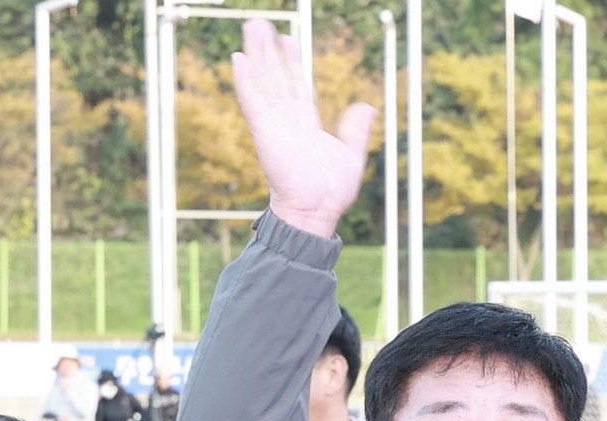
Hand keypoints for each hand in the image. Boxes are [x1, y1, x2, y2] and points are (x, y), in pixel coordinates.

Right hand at [228, 20, 375, 238]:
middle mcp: (287, 118)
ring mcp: (274, 122)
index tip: (287, 39)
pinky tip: (239, 58)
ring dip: (256, 54)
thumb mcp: (351, 153)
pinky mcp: (264, 130)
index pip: (296, 84)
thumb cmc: (332, 190)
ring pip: (263, 80)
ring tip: (252, 28)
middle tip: (260, 24)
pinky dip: (245, 79)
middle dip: (269, 50)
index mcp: (306, 122)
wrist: (317, 210)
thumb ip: (356, 129)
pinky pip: (251, 99)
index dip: (292, 61)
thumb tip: (367, 106)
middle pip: (276, 75)